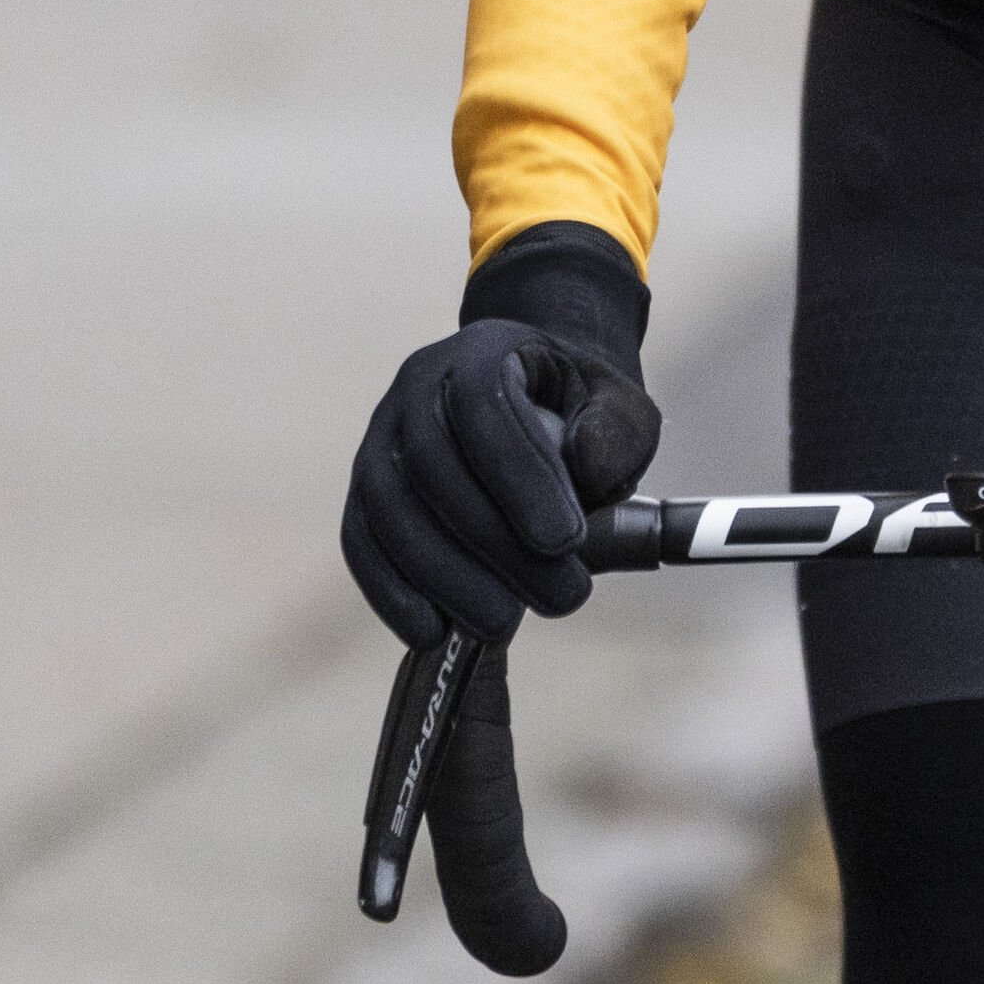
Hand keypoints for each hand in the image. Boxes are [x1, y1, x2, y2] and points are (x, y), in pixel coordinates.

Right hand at [344, 224, 661, 648]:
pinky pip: (362, 541)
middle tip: (561, 598)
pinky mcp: (365, 492)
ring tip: (503, 624)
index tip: (566, 540)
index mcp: (481, 353)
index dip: (519, 475)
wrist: (537, 400)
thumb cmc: (580, 408)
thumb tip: (586, 474)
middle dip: (494, 543)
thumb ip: (616, 434)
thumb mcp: (621, 406)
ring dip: (443, 577)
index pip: (485, 406)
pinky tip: (431, 630)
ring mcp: (381, 439)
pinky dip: (390, 590)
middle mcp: (417, 389)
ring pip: (390, 508)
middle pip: (434, 466)